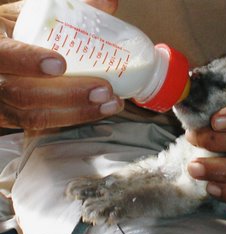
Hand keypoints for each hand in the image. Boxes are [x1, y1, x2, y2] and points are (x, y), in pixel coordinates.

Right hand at [0, 1, 122, 129]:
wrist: (0, 54)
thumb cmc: (16, 33)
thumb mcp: (31, 15)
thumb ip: (67, 9)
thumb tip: (109, 4)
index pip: (3, 55)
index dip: (29, 61)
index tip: (61, 64)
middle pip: (23, 94)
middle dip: (69, 94)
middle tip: (104, 90)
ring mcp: (2, 103)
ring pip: (35, 117)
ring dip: (78, 112)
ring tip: (110, 103)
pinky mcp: (14, 118)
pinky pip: (42, 125)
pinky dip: (72, 119)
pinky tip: (97, 111)